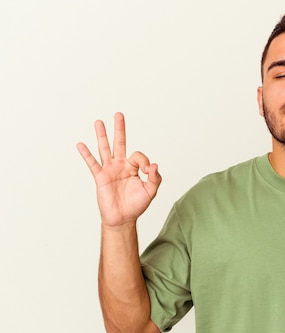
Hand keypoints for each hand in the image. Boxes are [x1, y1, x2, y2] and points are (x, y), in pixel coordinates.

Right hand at [76, 112, 161, 227]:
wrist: (123, 218)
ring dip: (102, 135)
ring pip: (105, 149)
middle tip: (119, 114)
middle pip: (120, 143)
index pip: (138, 155)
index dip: (144, 162)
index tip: (147, 172)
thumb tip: (154, 165)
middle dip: (120, 129)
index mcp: (133, 167)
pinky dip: (86, 154)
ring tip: (99, 122)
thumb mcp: (150, 191)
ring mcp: (109, 170)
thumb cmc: (137, 205)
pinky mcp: (100, 177)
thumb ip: (155, 178)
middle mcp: (121, 165)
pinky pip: (92, 164)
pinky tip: (81, 144)